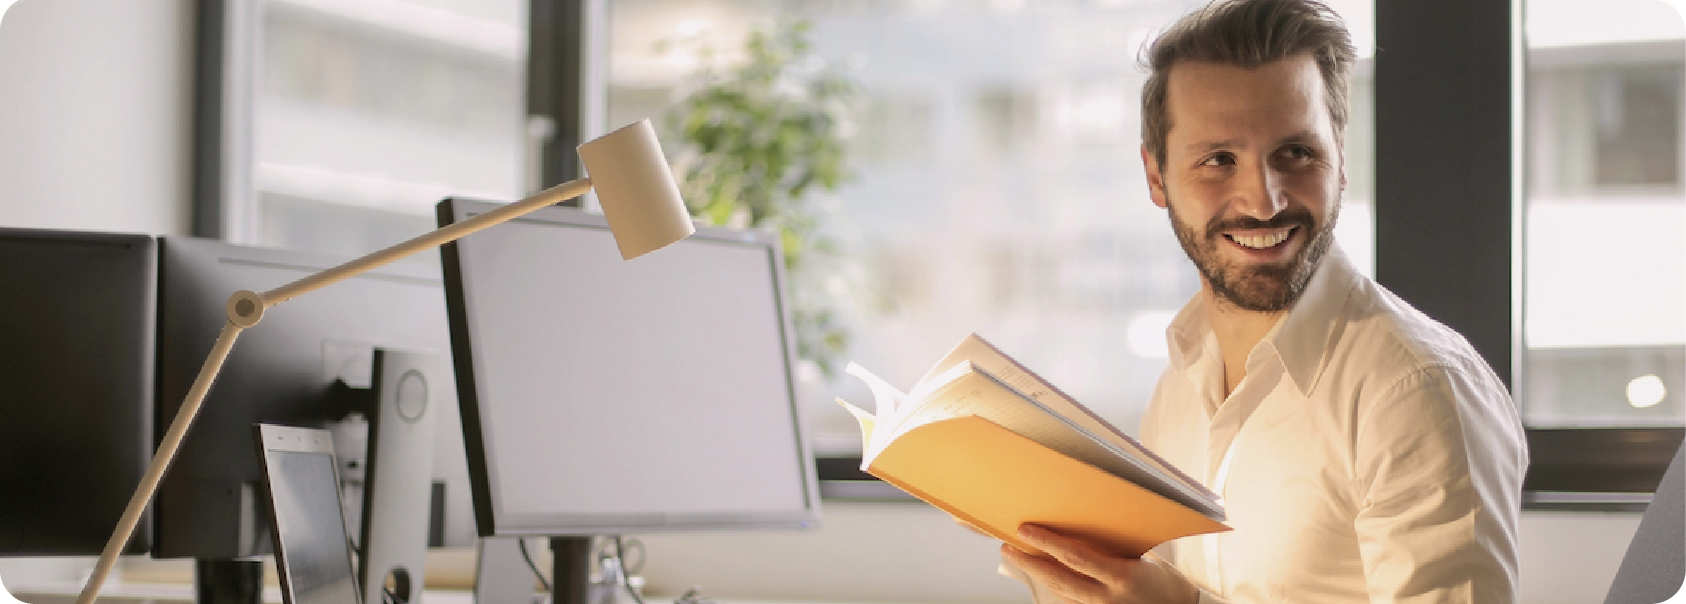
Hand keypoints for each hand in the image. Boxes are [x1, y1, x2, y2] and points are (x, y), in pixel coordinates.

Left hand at [1000, 524, 1198, 603]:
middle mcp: (1108, 598)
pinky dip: (1055, 590)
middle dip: (1029, 563)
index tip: (1025, 530)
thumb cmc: (1169, 581)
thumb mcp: (1148, 556)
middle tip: (1008, 547)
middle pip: (1058, 580)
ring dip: (1037, 576)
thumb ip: (1118, 544)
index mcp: (1122, 576)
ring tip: (1020, 558)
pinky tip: (1044, 577)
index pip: (1074, 557)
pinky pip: (1072, 603)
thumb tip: (1090, 519)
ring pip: (1061, 595)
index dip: (1046, 543)